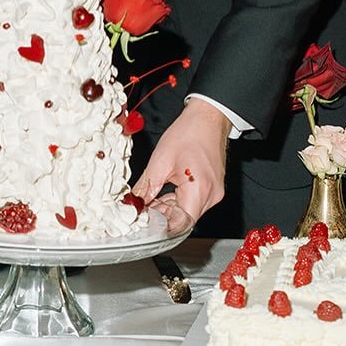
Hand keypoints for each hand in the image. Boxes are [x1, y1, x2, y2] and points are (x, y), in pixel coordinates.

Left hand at [132, 100, 229, 225]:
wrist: (208, 118)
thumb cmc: (189, 133)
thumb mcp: (160, 161)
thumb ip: (145, 188)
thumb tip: (132, 203)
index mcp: (200, 190)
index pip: (180, 225)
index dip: (160, 228)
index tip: (144, 225)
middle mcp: (211, 196)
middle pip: (182, 219)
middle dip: (161, 217)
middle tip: (141, 210)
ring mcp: (213, 193)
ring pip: (186, 212)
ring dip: (167, 208)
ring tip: (149, 199)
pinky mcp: (211, 188)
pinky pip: (191, 202)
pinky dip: (176, 201)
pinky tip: (162, 193)